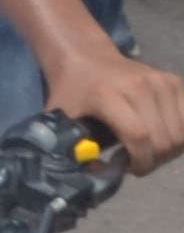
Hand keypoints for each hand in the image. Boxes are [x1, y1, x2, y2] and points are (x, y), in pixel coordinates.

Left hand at [43, 43, 183, 175]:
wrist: (87, 58)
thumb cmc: (74, 91)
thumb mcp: (61, 117)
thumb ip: (70, 147)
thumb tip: (94, 174)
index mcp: (108, 94)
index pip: (138, 136)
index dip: (140, 161)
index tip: (130, 169)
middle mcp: (138, 85)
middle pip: (163, 139)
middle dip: (153, 161)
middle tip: (138, 161)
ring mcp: (159, 81)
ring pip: (180, 134)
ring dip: (168, 151)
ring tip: (148, 149)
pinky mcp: (173, 82)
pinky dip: (181, 136)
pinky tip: (162, 135)